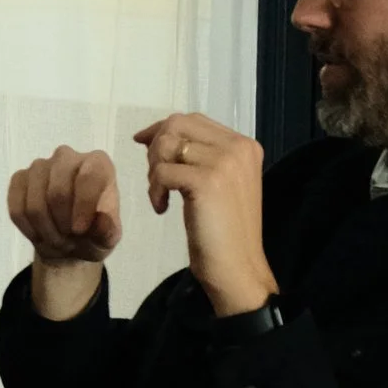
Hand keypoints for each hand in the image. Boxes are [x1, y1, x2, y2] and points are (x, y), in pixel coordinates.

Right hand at [6, 145, 121, 320]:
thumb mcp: (109, 239)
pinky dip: (24, 223)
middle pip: (56, 183)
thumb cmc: (94, 236)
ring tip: (54, 239)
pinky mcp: (18, 180)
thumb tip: (101, 220)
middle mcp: (70, 157)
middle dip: (59, 219)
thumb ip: (109, 230)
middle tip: (67, 239)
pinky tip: (36, 232)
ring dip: (41, 225)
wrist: (68, 244)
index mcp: (99, 164)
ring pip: (32, 194)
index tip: (82, 231)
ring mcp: (41, 166)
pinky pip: (14, 201)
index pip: (90, 173)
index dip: (83, 203)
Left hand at [132, 112, 277, 317]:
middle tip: (155, 179)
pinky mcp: (208, 181)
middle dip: (156, 148)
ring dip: (154, 171)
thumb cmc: (224, 232)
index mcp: (244, 146)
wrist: (238, 267)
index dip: (163, 129)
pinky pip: (162, 172)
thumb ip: (198, 157)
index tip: (143, 143)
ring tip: (161, 196)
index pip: (194, 120)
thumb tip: (157, 135)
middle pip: (178, 125)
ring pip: (167, 145)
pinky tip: (162, 209)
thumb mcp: (216, 185)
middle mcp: (238, 148)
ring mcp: (225, 162)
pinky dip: (154, 190)